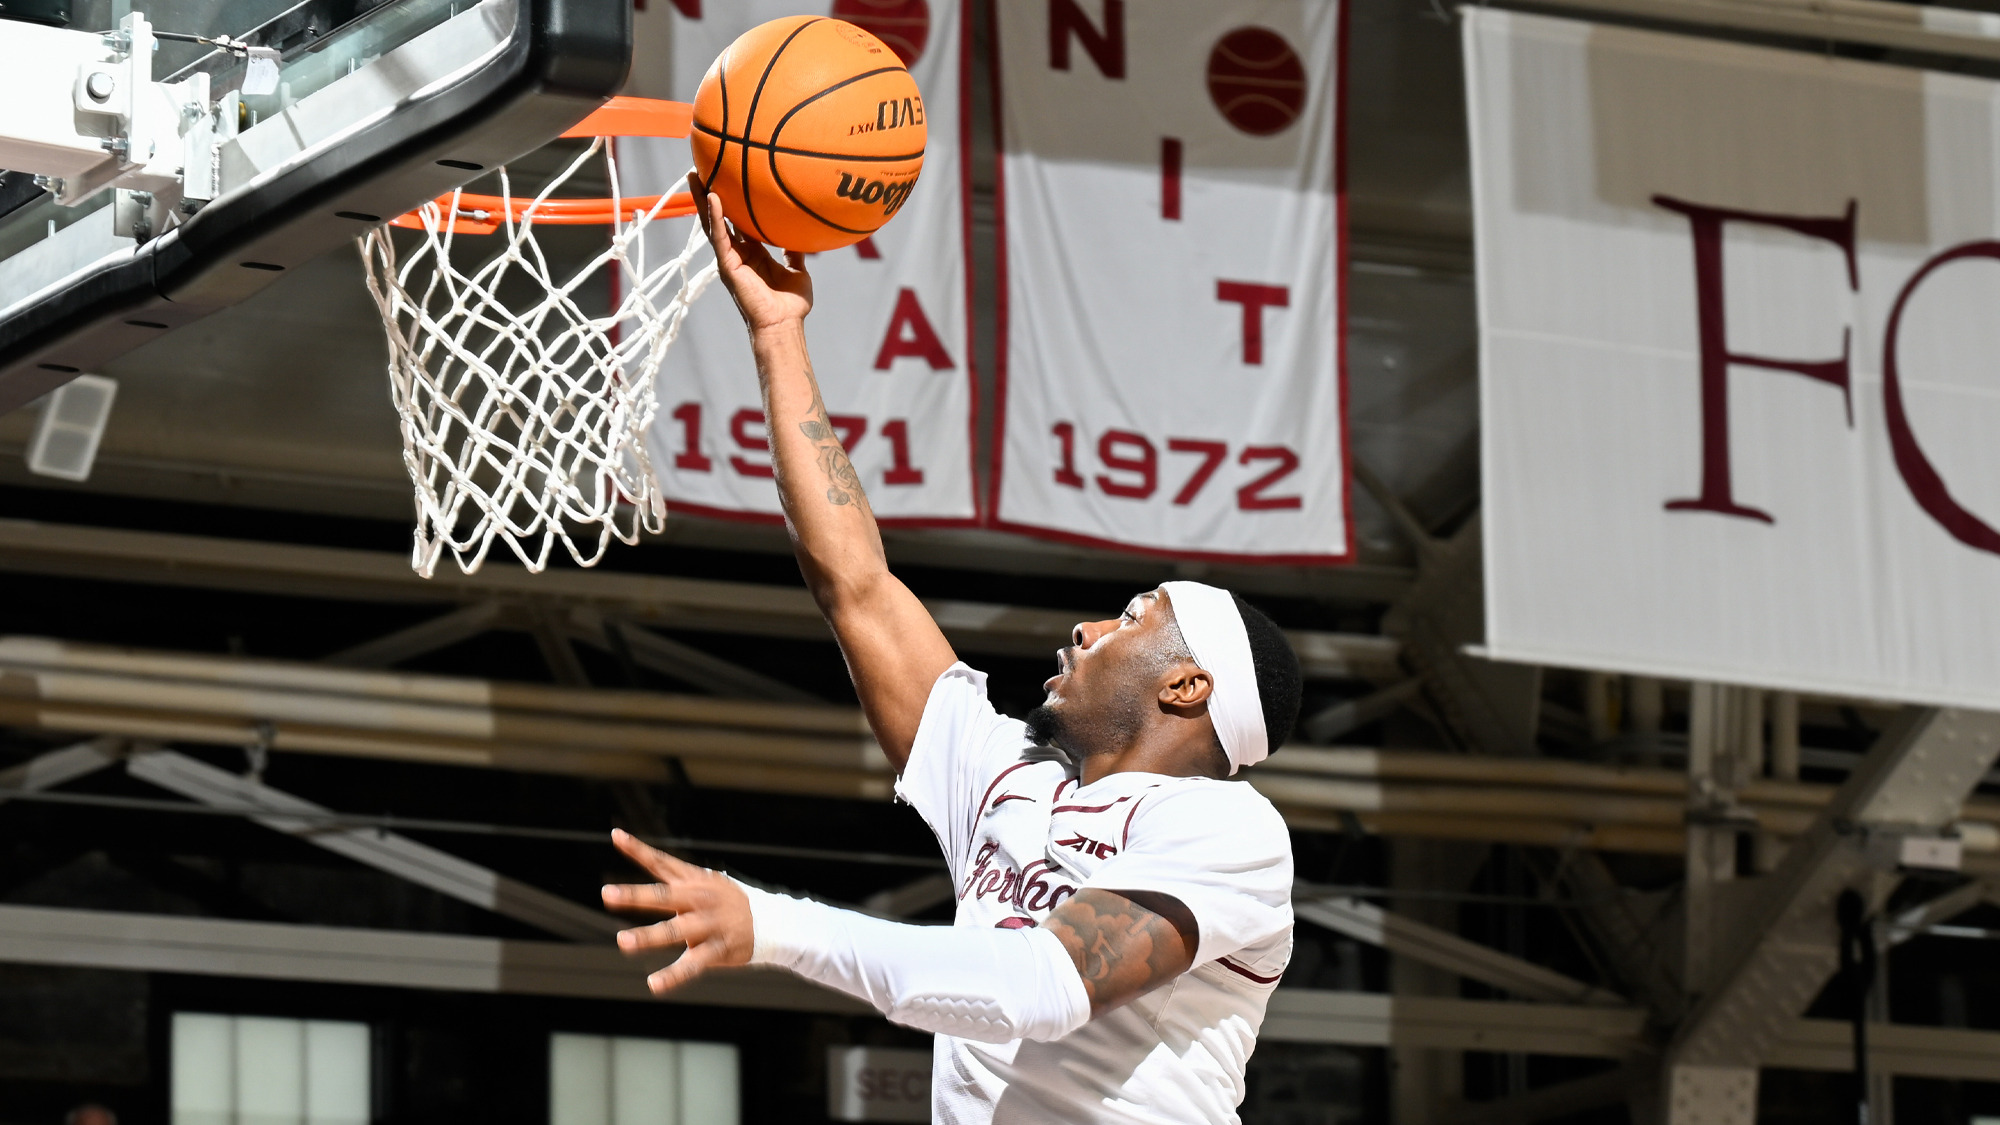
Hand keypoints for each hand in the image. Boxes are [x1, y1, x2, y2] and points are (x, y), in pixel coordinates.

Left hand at [602, 827, 754, 992]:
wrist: (772, 923)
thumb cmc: (729, 903)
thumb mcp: (706, 883)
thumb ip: (676, 876)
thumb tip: (648, 858)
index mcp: (694, 881)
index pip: (662, 862)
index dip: (638, 849)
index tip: (616, 835)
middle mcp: (699, 899)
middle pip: (664, 895)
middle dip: (635, 895)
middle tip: (608, 894)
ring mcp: (709, 924)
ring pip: (675, 930)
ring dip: (648, 936)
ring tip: (623, 941)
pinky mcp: (718, 949)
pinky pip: (693, 965)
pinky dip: (673, 976)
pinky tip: (654, 984)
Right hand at [688, 171, 812, 332]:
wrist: (784, 324)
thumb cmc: (791, 304)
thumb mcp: (797, 271)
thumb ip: (795, 252)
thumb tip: (801, 235)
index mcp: (754, 253)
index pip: (739, 222)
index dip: (733, 203)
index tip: (729, 181)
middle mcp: (738, 254)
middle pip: (720, 218)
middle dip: (710, 194)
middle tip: (703, 170)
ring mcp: (731, 259)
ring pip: (712, 223)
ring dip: (703, 199)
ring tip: (695, 175)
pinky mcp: (727, 264)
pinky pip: (719, 236)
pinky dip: (715, 216)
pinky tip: (712, 196)